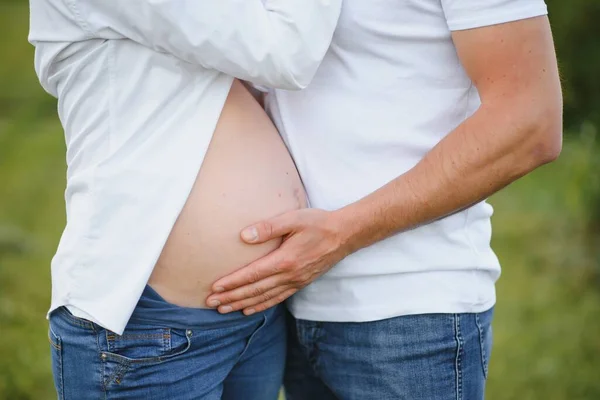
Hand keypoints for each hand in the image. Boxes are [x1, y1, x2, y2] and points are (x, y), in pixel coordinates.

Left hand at [205, 209, 350, 314]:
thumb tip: (244, 236)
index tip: (215, 288)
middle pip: (254, 290)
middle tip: (211, 303)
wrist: (344, 235)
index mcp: (285, 260)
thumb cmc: (318, 223)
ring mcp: (295, 281)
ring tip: (223, 310)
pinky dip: (261, 305)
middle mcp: (289, 275)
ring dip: (242, 304)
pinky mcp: (300, 283)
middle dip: (231, 298)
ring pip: (264, 297)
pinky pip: (277, 298)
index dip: (232, 283)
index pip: (252, 275)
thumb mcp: (294, 218)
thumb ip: (268, 227)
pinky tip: (249, 309)